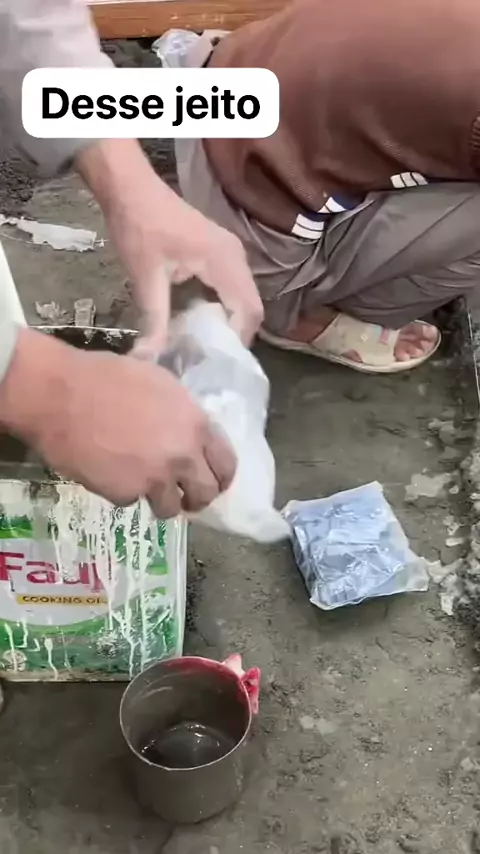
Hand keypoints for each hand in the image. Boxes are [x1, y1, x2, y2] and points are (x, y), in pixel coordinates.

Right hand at [0, 329, 235, 517]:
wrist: (60, 395)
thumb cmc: (105, 377)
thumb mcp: (158, 382)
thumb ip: (181, 412)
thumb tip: (186, 426)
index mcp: (195, 425)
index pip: (226, 462)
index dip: (221, 475)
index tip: (214, 481)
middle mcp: (182, 456)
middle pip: (206, 493)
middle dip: (197, 498)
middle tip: (185, 497)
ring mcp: (154, 479)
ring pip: (170, 508)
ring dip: (160, 501)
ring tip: (146, 488)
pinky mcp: (124, 494)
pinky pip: (131, 500)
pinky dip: (123, 491)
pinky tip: (109, 472)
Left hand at [76, 140, 263, 357]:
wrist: (129, 188)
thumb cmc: (138, 227)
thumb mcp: (145, 277)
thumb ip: (154, 320)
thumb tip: (148, 360)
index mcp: (224, 261)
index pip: (248, 310)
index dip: (237, 341)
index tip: (216, 363)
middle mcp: (236, 257)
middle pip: (251, 307)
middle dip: (235, 336)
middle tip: (210, 360)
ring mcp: (230, 252)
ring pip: (243, 298)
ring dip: (229, 323)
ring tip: (205, 348)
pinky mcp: (219, 252)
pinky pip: (233, 288)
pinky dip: (222, 309)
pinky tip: (199, 323)